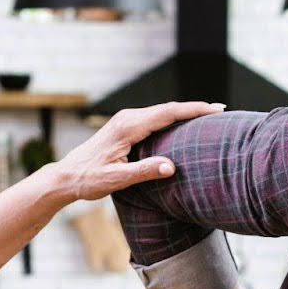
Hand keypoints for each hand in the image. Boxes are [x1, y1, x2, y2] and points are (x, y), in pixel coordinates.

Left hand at [48, 101, 224, 202]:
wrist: (66, 176)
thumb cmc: (89, 179)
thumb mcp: (117, 180)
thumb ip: (144, 172)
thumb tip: (171, 167)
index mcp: (128, 126)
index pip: (168, 113)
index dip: (194, 110)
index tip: (216, 109)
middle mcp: (127, 118)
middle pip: (168, 108)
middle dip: (194, 108)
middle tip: (221, 111)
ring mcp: (125, 120)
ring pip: (161, 112)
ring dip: (184, 113)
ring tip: (208, 116)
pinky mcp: (124, 126)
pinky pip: (154, 118)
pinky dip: (172, 119)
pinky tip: (183, 125)